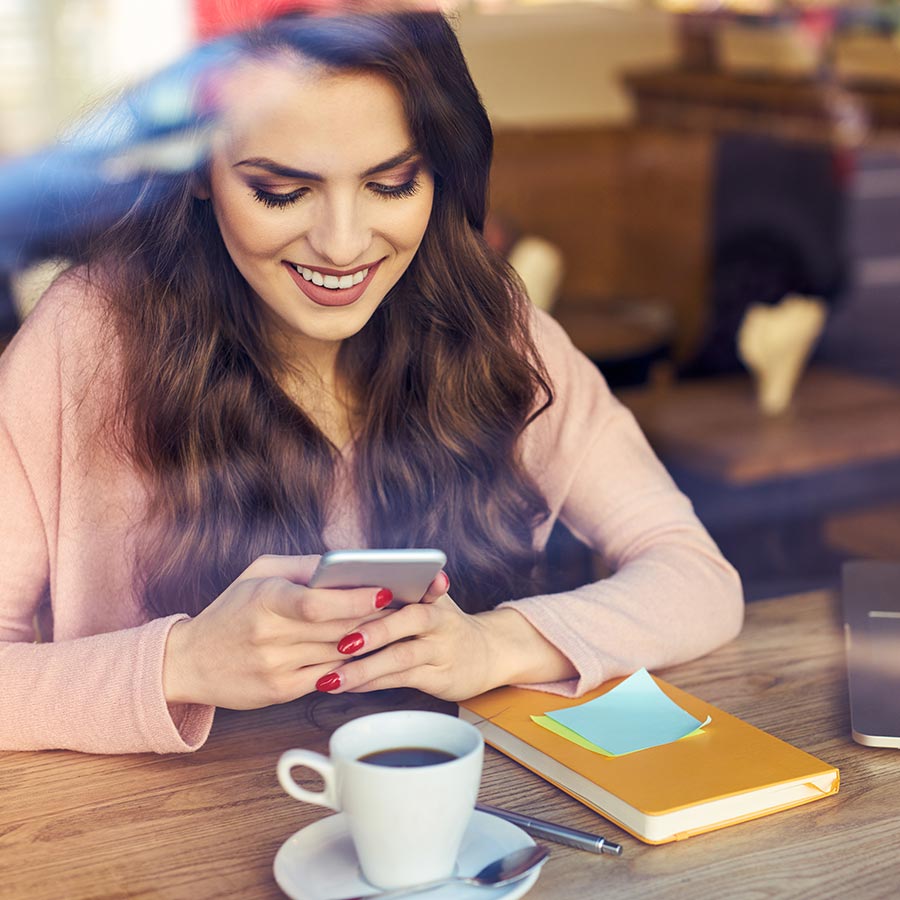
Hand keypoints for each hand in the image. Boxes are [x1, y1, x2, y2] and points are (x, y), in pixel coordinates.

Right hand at [162, 554, 393, 709]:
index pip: (316, 603)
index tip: (385, 590)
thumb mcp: (258, 574)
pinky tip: (366, 653)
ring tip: (392, 626)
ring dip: (368, 641)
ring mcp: (274, 667)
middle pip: (335, 629)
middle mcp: (268, 636)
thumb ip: (303, 567)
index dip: (355, 599)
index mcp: (264, 600)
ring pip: (337, 654)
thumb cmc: (232, 609)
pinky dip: (350, 665)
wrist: (189, 662)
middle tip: (403, 606)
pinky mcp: (279, 693)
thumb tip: (347, 563)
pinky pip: (327, 677)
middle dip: (373, 618)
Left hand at [313, 572, 575, 699]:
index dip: (381, 591)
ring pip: (401, 657)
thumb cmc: (444, 625)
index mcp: (431, 595)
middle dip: (376, 631)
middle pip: (409, 620)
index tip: (349, 595)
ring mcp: (441, 649)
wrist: (490, 653)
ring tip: (332, 677)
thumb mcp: (430, 599)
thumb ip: (399, 590)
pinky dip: (374, 683)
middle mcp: (440, 619)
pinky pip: (403, 680)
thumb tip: (349, 584)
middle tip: (343, 642)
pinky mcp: (440, 677)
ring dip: (366, 668)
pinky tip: (349, 686)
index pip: (408, 586)